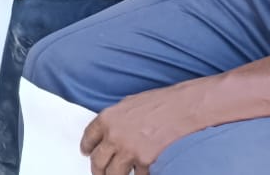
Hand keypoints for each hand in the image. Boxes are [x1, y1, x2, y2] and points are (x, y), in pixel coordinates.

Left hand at [81, 86, 195, 174]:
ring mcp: (129, 151)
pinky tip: (139, 173)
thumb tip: (110, 131)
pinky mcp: (146, 162)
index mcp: (107, 119)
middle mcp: (114, 136)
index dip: (86, 147)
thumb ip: (116, 120)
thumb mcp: (128, 104)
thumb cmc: (161, 103)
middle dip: (97, 170)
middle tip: (99, 173)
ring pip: (114, 174)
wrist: (183, 109)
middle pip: (98, 161)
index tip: (86, 152)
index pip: (89, 138)